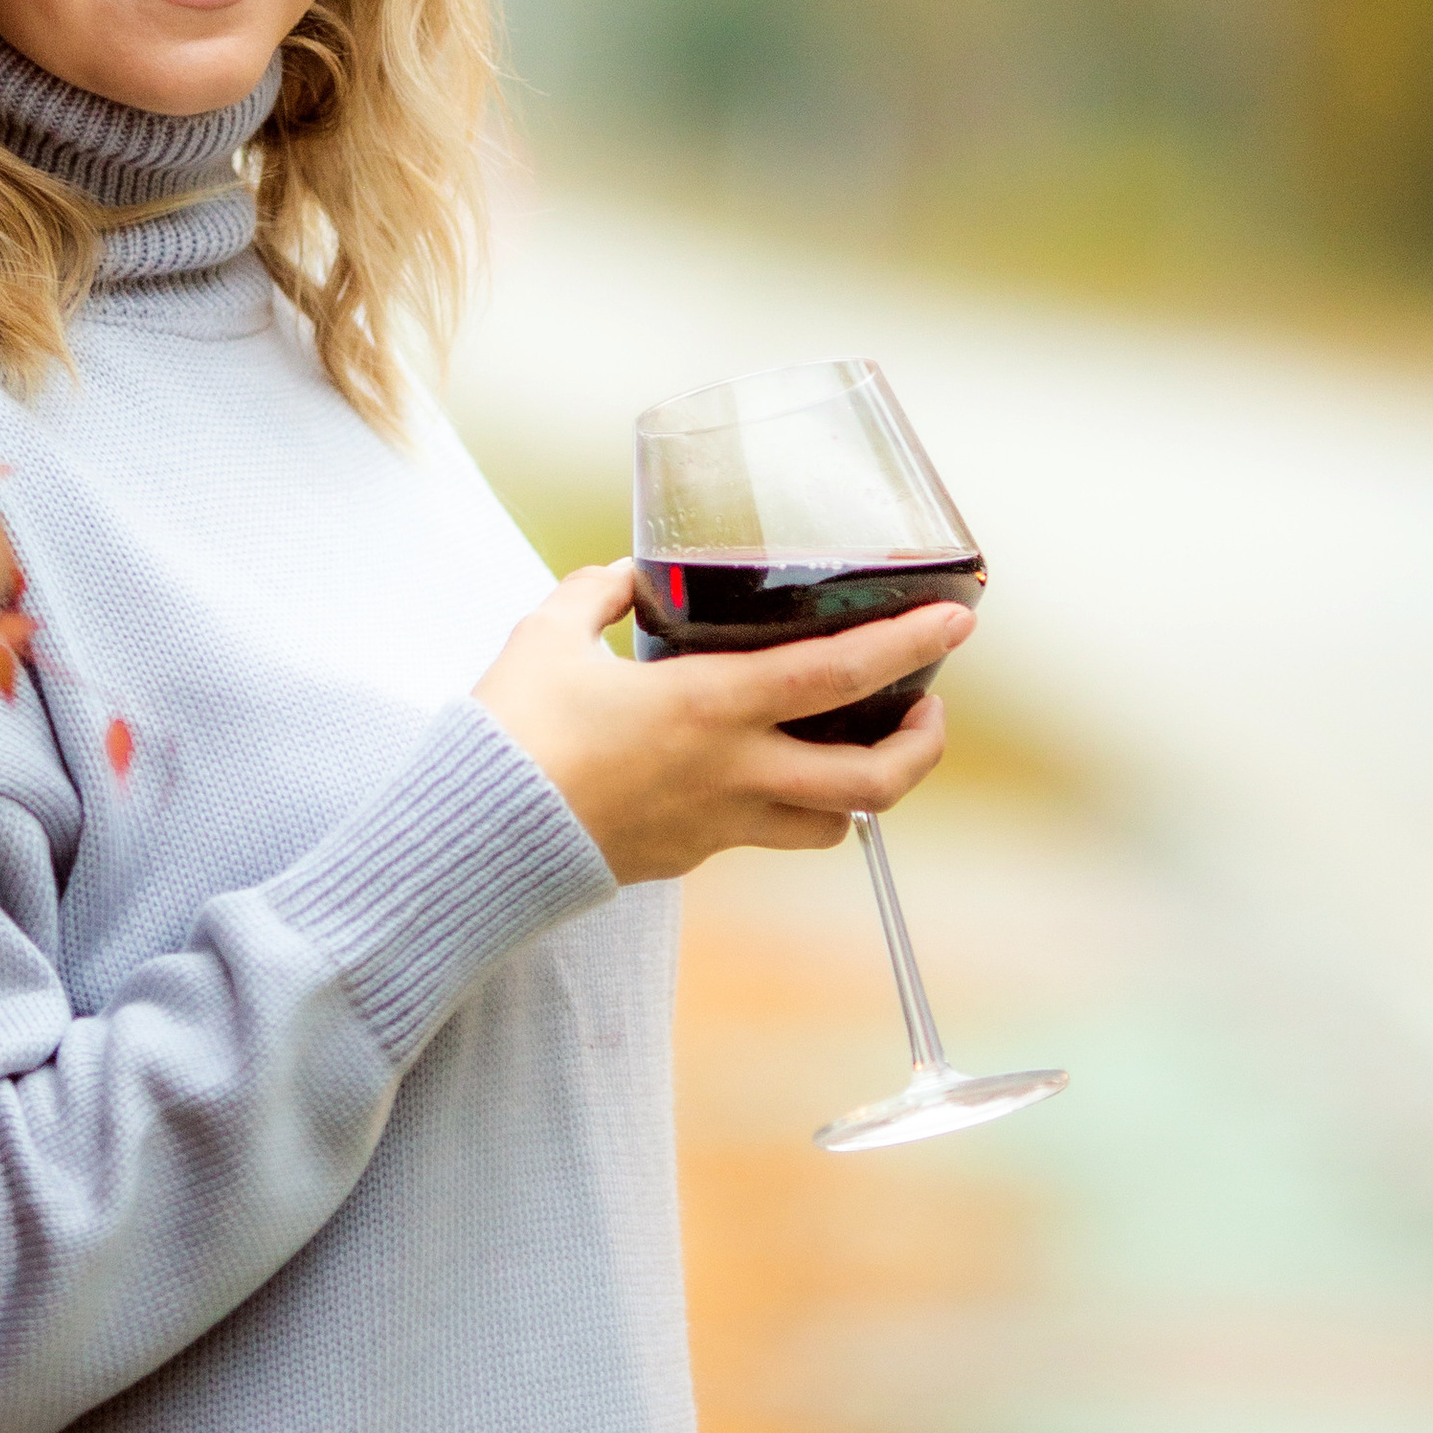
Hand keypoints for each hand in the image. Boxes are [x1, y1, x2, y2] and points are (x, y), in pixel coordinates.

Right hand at [473, 562, 969, 885]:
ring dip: (859, 791)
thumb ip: (597, 595)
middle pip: (871, 782)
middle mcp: (732, 773)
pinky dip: (779, 807)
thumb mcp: (549, 634)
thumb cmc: (513, 729)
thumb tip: (623, 575)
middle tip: (929, 708)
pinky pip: (759, 836)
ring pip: (830, 826)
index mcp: (710, 707)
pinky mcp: (689, 858)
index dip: (907, 645)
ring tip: (854, 748)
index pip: (837, 675)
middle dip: (921, 747)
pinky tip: (753, 772)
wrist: (477, 835)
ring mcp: (716, 825)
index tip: (955, 621)